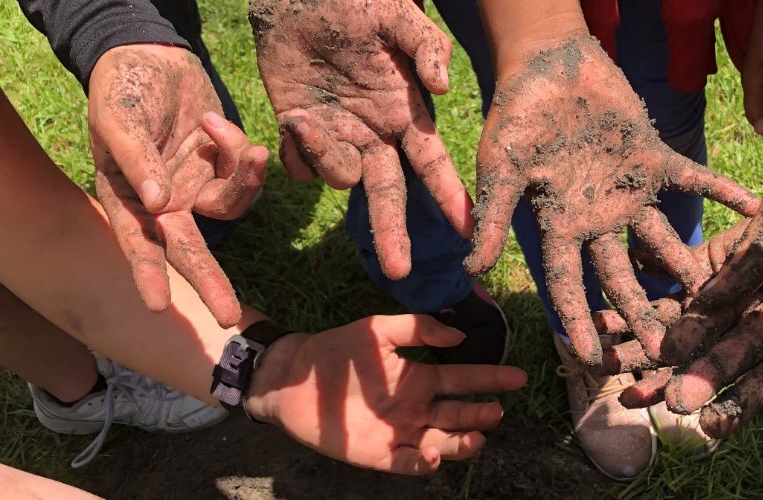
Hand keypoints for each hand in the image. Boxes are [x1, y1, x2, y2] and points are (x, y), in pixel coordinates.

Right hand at [88, 44, 266, 326]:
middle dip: (209, 281)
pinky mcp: (220, 168)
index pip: (137, 242)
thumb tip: (156, 204)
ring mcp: (194, 187)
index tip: (158, 306)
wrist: (150, 55)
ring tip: (248, 147)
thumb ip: (136, 158)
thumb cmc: (121, 88)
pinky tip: (213, 120)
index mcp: (125, 197)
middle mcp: (160, 203)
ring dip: (244, 179)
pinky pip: (242, 174)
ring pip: (230, 207)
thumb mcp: (118, 117)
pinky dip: (238, 149)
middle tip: (228, 316)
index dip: (147, 273)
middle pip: (188, 250)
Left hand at [245, 315, 528, 473]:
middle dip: (481, 414)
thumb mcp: (379, 330)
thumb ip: (419, 329)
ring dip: (461, 442)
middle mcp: (417, 408)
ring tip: (475, 437)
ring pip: (442, 442)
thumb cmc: (338, 351)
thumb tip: (459, 337)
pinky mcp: (379, 455)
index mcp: (420, 379)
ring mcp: (400, 433)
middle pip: (459, 415)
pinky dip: (425, 463)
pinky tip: (435, 454)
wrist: (295, 377)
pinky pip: (409, 464)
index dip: (492, 379)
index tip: (518, 377)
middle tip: (495, 412)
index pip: (465, 380)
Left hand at [250, 0, 467, 279]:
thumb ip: (426, 47)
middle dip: (393, 232)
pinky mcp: (301, 133)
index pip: (432, 162)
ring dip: (324, 158)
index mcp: (405, 112)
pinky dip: (297, 153)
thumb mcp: (399, 16)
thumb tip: (444, 90)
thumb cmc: (357, 2)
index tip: (465, 226)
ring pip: (339, 180)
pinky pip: (300, 169)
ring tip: (308, 115)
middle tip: (398, 270)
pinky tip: (296, 117)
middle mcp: (376, 134)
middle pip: (390, 195)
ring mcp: (338, 137)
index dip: (448, 194)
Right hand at [464, 36, 760, 366]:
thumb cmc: (515, 116)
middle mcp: (598, 218)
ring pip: (661, 239)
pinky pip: (692, 180)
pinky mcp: (653, 159)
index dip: (580, 320)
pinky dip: (720, 190)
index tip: (593, 359)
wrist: (546, 65)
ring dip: (685, 266)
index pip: (568, 283)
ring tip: (714, 297)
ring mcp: (628, 191)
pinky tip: (751, 207)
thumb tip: (474, 269)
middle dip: (641, 311)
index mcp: (559, 224)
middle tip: (664, 348)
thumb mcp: (499, 168)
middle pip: (621, 274)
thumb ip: (491, 217)